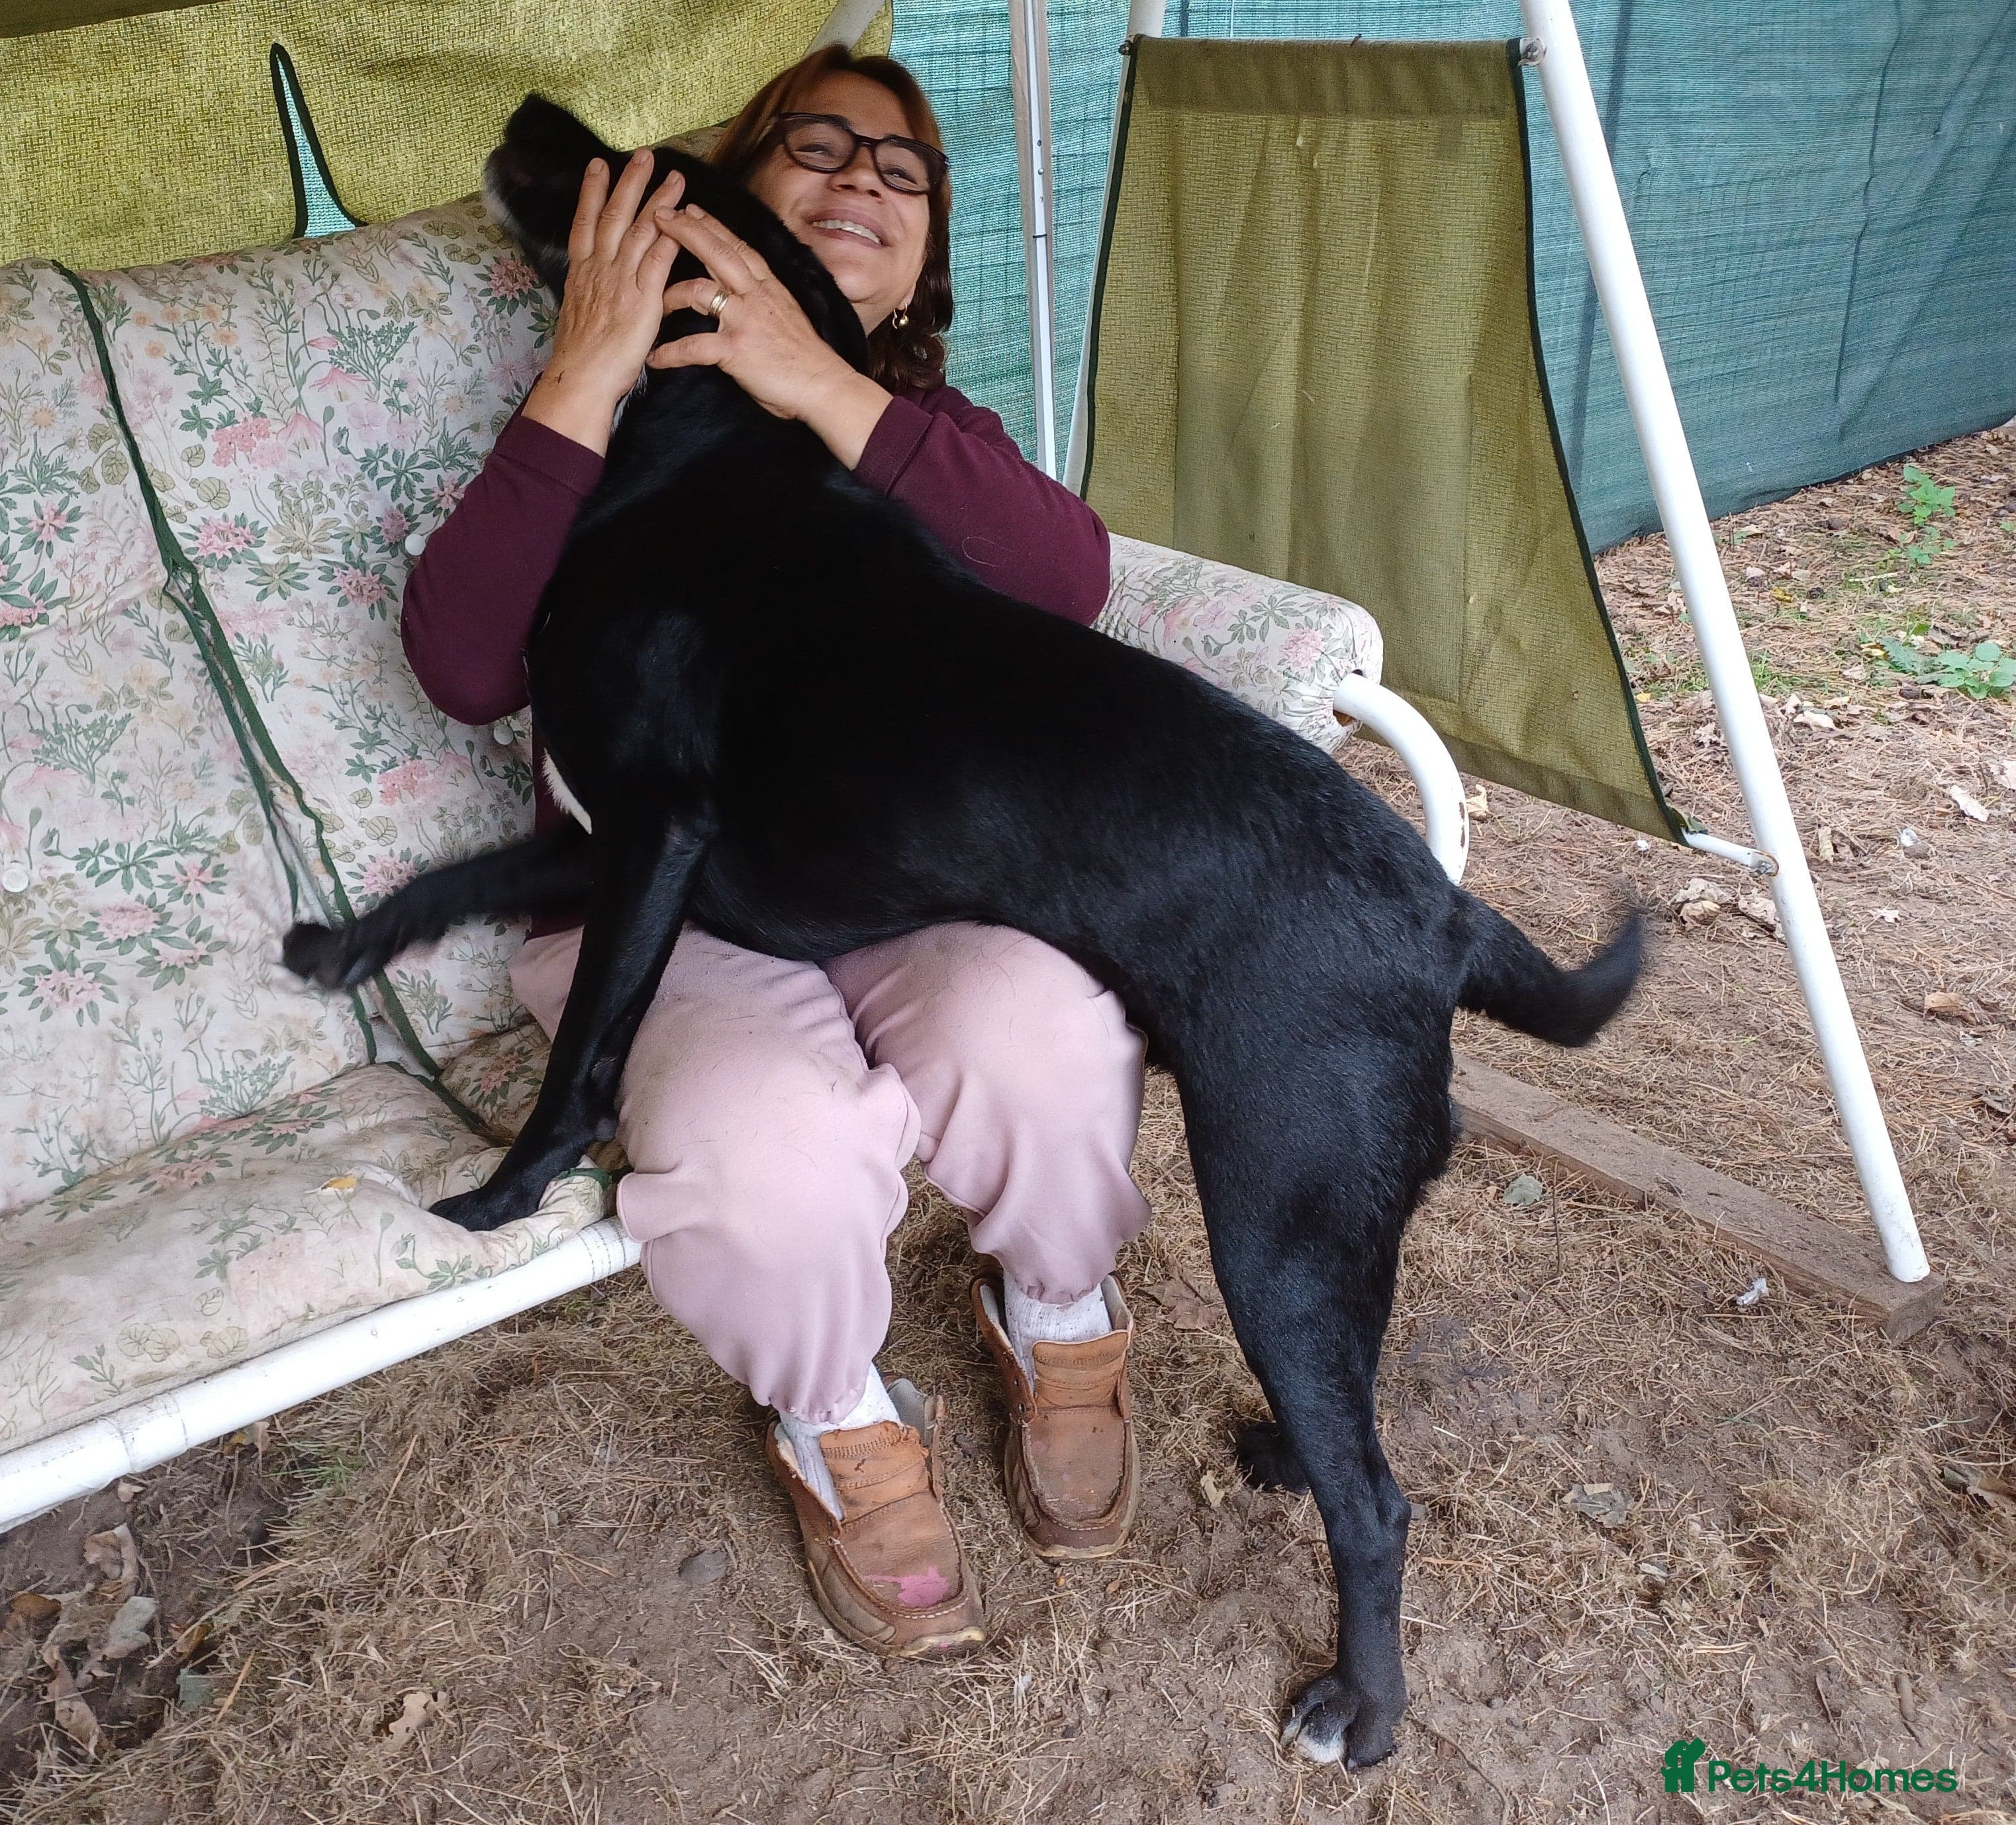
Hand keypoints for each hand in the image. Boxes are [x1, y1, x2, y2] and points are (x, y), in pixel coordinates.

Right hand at [523, 150, 684, 454]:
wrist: (581, 378)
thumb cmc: (579, 357)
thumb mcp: (577, 315)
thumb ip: (588, 293)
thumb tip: (591, 286)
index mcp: (582, 273)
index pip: (586, 223)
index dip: (592, 193)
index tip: (597, 165)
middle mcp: (598, 270)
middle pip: (614, 217)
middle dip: (628, 183)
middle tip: (643, 155)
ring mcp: (619, 282)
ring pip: (639, 232)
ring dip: (658, 202)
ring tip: (673, 178)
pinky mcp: (641, 300)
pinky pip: (656, 263)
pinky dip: (668, 239)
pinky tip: (681, 221)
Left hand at [647, 204, 892, 466]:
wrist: (822, 385)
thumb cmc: (805, 357)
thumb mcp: (787, 314)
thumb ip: (764, 298)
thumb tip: (748, 292)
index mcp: (768, 286)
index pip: (737, 246)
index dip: (711, 225)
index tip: (690, 209)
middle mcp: (755, 295)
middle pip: (716, 253)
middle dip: (685, 231)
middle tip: (659, 217)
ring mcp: (744, 320)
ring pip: (699, 290)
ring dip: (671, 294)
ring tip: (652, 300)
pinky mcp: (735, 350)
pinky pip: (693, 346)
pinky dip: (671, 353)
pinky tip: (655, 358)